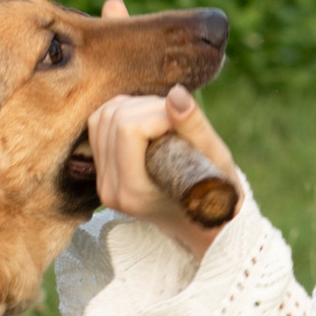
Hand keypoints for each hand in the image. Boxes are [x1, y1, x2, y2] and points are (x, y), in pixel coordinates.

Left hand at [88, 0, 239, 227]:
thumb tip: (176, 92)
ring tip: (164, 119)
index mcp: (134, 193)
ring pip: (102, 117)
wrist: (204, 223)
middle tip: (176, 118)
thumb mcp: (216, 161)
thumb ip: (194, 127)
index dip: (158, 113)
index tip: (182, 121)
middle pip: (113, 119)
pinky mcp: (102, 171)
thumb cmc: (217, 193)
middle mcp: (111, 190)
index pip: (129, 129)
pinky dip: (123, 111)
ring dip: (135, 106)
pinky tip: (148, 120)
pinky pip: (98, 125)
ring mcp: (103, 181)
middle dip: (147, 106)